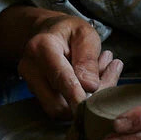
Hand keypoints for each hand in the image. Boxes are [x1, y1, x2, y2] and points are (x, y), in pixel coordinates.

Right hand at [0, 6, 122, 119]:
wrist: (45, 31)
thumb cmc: (67, 30)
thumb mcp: (84, 33)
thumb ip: (88, 58)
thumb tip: (90, 87)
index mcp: (41, 47)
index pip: (60, 78)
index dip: (78, 95)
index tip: (95, 102)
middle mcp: (30, 68)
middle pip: (57, 103)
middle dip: (87, 101)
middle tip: (110, 77)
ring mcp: (30, 83)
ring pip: (60, 109)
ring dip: (85, 101)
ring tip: (104, 74)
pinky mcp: (36, 94)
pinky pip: (59, 107)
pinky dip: (79, 101)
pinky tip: (92, 83)